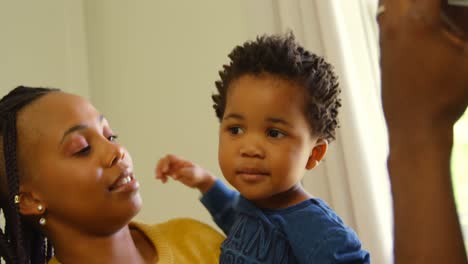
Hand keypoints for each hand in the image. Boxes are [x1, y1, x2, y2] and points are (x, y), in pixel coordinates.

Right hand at [155, 154, 215, 192]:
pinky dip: (162, 176)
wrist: (201, 180)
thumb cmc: (198, 175)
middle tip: (159, 176)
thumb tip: (174, 176)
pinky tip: (164, 182)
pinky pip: (164, 173)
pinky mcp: (173, 174)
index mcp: (180, 161)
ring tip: (160, 179)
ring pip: (162, 167)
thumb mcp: (193, 174)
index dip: (165, 163)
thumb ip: (184, 173)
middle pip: (163, 161)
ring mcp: (174, 168)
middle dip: (159, 167)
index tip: (166, 171)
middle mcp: (176, 163)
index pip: (169, 157)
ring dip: (159, 172)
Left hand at [378, 0, 467, 133]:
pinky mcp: (382, 48)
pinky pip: (385, 15)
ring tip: (433, 10)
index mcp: (419, 22)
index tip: (455, 2)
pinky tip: (420, 19)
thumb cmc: (443, 98)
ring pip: (389, 1)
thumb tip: (463, 10)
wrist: (416, 126)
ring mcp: (385, 37)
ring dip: (409, 1)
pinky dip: (400, 8)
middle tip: (445, 6)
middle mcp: (395, 25)